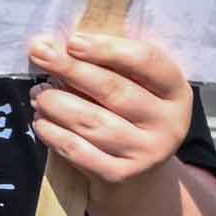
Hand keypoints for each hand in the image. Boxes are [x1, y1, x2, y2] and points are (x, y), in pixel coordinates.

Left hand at [25, 20, 192, 191]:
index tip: (72, 41)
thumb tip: (51, 46)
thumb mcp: (135, 85)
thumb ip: (106, 64)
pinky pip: (77, 150)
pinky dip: (53, 133)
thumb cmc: (129, 113)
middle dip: (72, 69)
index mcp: (177, 90)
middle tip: (40, 54)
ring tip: (38, 93)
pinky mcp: (120, 174)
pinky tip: (41, 121)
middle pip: (114, 90)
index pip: (146, 61)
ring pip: (91, 121)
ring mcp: (146, 152)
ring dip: (56, 103)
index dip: (107, 49)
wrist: (139, 173)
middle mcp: (169, 122)